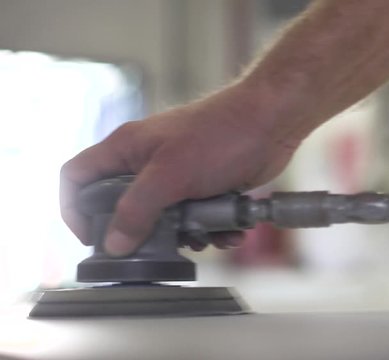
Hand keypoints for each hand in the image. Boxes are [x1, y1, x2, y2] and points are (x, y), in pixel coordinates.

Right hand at [60, 83, 299, 255]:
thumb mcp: (171, 175)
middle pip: (123, 208)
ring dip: (185, 235)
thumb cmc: (222, 135)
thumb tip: (114, 242)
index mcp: (127, 148)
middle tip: (160, 245)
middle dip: (144, 232)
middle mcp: (147, 162)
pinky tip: (228, 232)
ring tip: (205, 236)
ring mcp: (177, 175)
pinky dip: (211, 229)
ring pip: (164, 219)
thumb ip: (138, 209)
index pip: (78, 177)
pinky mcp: (204, 187)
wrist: (272, 123)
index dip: (74, 209)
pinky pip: (196, 218)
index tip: (92, 237)